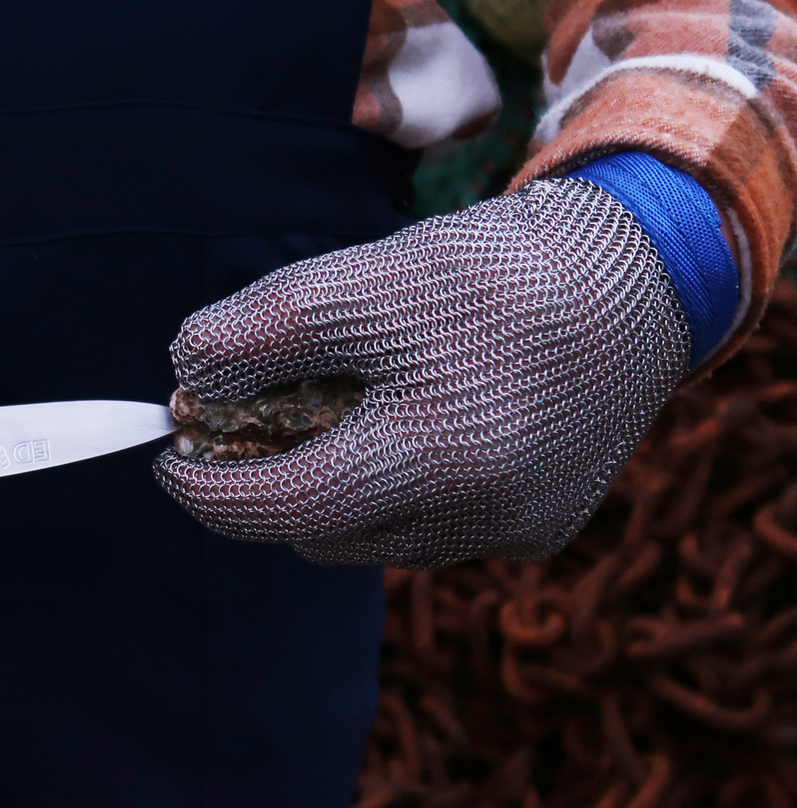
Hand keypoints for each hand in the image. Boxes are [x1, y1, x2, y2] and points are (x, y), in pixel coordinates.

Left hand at [154, 179, 690, 567]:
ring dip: (336, 489)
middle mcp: (478, 517)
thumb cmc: (493, 270)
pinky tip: (412, 428)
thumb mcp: (363, 281)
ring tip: (341, 413)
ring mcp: (514, 531)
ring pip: (374, 537)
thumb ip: (261, 331)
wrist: (640, 275)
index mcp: (436, 455)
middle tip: (247, 427)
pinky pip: (431, 529)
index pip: (283, 505)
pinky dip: (397, 490)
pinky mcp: (541, 528)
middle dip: (270, 485)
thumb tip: (184, 377)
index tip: (168, 459)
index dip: (209, 490)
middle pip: (322, 531)